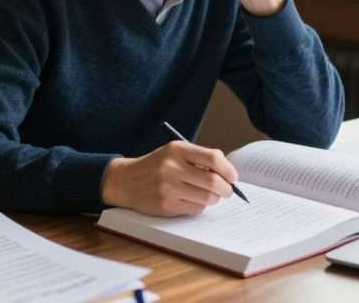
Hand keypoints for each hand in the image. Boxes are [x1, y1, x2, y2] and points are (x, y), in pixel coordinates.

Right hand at [101, 141, 237, 216]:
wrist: (126, 181)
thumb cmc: (155, 166)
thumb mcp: (173, 152)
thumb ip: (198, 158)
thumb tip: (227, 172)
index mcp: (177, 150)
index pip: (213, 159)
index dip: (228, 170)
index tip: (233, 177)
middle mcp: (172, 167)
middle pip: (213, 181)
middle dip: (226, 189)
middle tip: (227, 191)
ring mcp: (168, 187)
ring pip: (207, 198)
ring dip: (214, 199)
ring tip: (210, 196)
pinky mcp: (166, 205)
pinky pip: (195, 209)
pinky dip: (200, 206)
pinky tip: (193, 201)